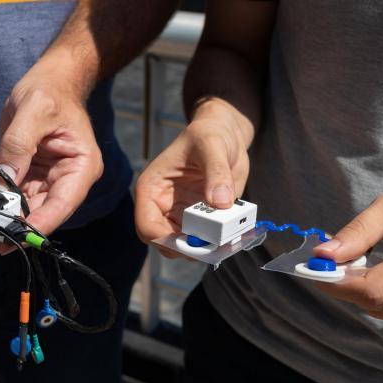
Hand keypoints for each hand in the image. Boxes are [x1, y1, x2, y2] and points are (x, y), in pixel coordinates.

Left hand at [0, 51, 102, 266]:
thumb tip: (3, 186)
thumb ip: (19, 147)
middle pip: (43, 215)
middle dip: (14, 234)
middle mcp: (68, 180)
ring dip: (2, 228)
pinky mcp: (31, 177)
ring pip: (26, 213)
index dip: (38, 225)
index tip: (13, 239)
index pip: (62, 204)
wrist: (51, 80)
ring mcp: (49, 181)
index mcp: (81, 167)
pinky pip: (13, 200)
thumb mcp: (33, 111)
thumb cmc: (49, 90)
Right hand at [134, 100, 252, 257]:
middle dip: (189, 248)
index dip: (165, 239)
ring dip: (207, 248)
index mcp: (152, 189)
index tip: (192, 240)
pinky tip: (236, 232)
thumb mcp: (212, 145)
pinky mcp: (201, 220)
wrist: (225, 136)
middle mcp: (162, 207)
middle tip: (216, 244)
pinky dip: (220, 242)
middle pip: (165, 243)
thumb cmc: (209, 134)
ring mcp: (181, 216)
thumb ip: (216, 172)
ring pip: (186, 247)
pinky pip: (206, 240)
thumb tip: (220, 203)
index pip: (146, 226)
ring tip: (230, 237)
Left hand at [314, 177, 382, 323]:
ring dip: (357, 287)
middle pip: (372, 300)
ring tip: (364, 256)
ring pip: (377, 309)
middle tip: (331, 255)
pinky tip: (380, 268)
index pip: (374, 289)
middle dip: (342, 280)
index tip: (313, 266)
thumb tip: (322, 255)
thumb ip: (358, 231)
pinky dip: (374, 293)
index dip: (336, 283)